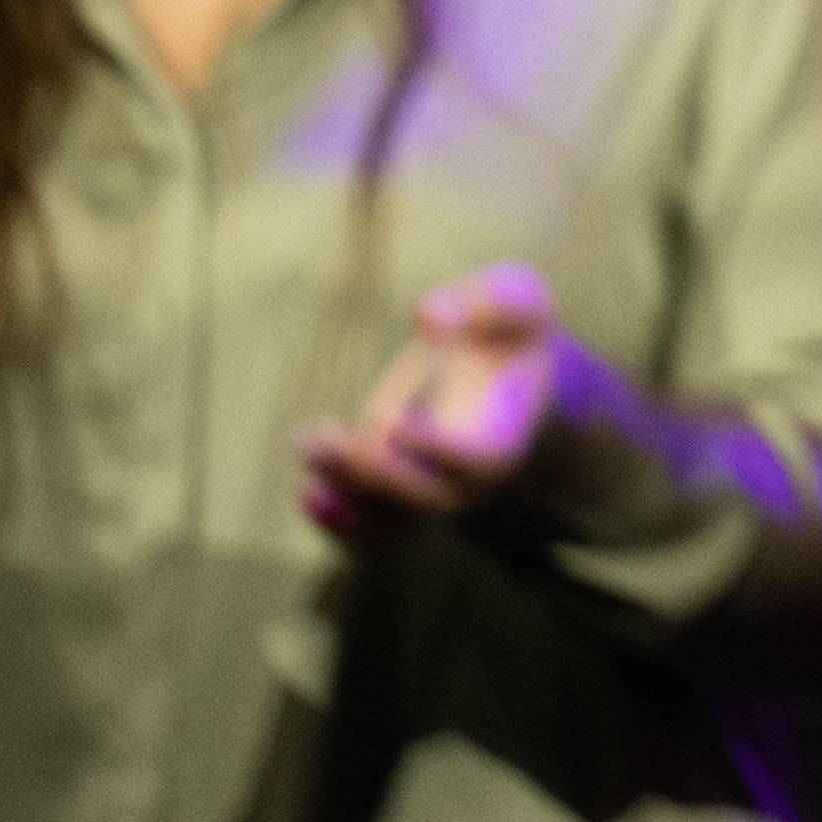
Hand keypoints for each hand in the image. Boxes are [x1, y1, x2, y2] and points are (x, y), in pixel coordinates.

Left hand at [294, 267, 586, 534]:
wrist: (502, 365)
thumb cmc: (508, 326)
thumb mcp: (514, 295)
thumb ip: (485, 300)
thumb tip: (427, 318)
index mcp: (508, 427)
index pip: (482, 459)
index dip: (437, 450)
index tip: (391, 421)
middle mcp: (473, 474)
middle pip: (431, 499)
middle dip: (382, 473)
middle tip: (347, 436)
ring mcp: (432, 486)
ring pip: (391, 515)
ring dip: (346, 486)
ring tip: (310, 440)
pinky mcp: (398, 488)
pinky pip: (370, 526)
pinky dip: (337, 519)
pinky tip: (307, 489)